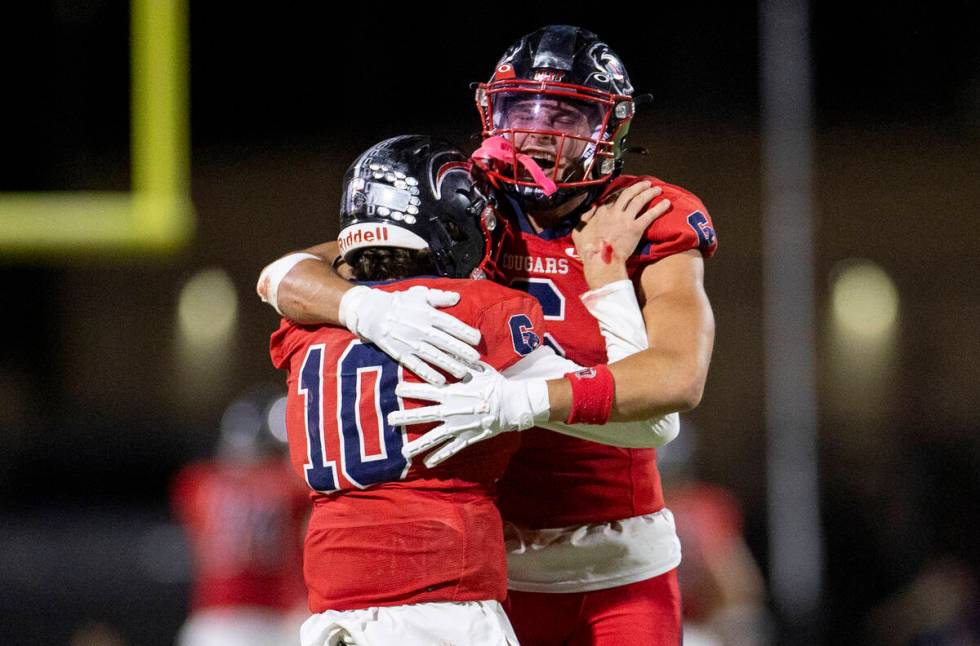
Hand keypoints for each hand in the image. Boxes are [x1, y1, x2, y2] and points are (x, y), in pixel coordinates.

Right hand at [339, 285, 481, 384]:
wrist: (373, 313)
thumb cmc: (401, 302)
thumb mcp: (419, 294)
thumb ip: (439, 297)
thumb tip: (457, 297)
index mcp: (427, 313)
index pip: (450, 324)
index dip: (465, 332)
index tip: (477, 339)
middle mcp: (420, 329)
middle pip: (445, 342)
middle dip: (461, 351)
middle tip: (476, 359)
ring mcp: (410, 342)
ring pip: (433, 356)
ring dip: (449, 365)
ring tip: (464, 373)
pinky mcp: (401, 353)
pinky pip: (416, 366)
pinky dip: (428, 374)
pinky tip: (441, 382)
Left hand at [389, 364, 549, 466]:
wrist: (512, 404)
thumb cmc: (494, 383)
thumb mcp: (477, 368)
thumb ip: (459, 360)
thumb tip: (446, 347)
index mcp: (451, 392)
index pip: (425, 390)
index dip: (410, 389)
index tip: (396, 389)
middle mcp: (450, 411)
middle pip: (422, 415)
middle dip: (404, 418)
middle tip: (389, 420)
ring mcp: (457, 427)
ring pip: (433, 437)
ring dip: (417, 445)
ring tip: (402, 452)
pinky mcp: (467, 438)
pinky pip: (450, 450)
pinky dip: (439, 457)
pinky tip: (426, 463)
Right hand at [572, 181, 670, 287]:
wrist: (601, 261)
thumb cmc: (588, 250)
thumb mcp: (578, 232)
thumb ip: (583, 219)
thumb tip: (590, 210)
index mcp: (601, 212)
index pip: (612, 199)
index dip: (620, 195)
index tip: (626, 193)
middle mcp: (614, 212)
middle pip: (628, 194)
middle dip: (638, 187)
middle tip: (646, 184)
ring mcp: (625, 219)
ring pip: (639, 200)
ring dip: (649, 193)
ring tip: (657, 190)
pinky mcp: (636, 228)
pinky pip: (649, 215)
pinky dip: (659, 208)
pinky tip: (666, 203)